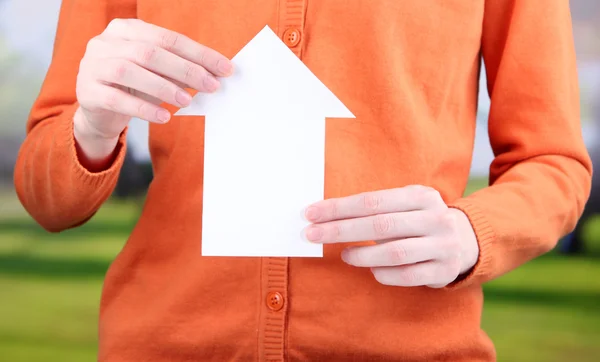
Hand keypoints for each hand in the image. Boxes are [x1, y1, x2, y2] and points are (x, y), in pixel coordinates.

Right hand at [74, 18, 232, 162]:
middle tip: (211, 86)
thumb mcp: (157, 73)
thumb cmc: (134, 86)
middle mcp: (106, 42)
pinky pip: (117, 99)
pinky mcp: (87, 91)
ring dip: (164, 87)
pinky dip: (144, 108)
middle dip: (185, 69)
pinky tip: (164, 117)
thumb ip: (180, 70)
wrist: (99, 110)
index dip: (199, 54)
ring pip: (130, 71)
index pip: (169, 38)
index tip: (225, 68)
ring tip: (187, 100)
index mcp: (127, 29)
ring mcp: (93, 65)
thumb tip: (214, 75)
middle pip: (150, 52)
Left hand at [304, 185, 478, 287]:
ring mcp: (442, 245)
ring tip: (345, 255)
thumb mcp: (405, 204)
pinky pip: (407, 275)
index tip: (311, 214)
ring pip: (394, 252)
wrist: (468, 240)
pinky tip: (372, 270)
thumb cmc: (420, 220)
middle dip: (340, 230)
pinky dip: (384, 273)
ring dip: (362, 255)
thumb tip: (326, 216)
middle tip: (312, 235)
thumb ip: (375, 208)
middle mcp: (435, 218)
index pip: (372, 201)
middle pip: (379, 225)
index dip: (339, 208)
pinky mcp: (444, 270)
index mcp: (421, 195)